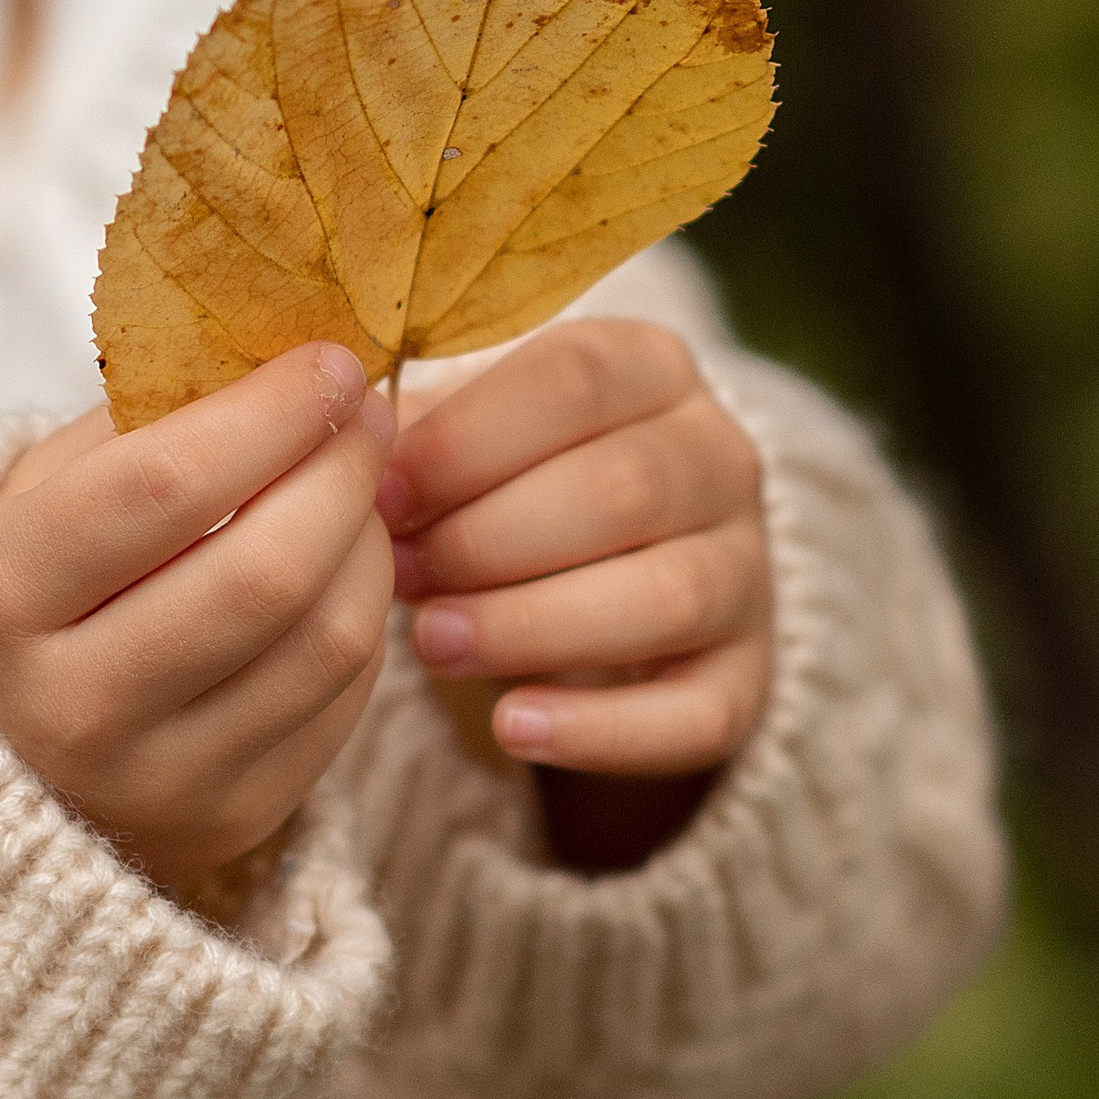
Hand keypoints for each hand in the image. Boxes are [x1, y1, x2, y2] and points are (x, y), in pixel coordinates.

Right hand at [0, 342, 397, 898]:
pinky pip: (346, 698)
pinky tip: (342, 568)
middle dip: (342, 471)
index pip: (164, 485)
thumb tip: (286, 359)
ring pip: (327, 639)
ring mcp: (158, 780)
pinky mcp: (234, 818)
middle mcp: (70, 708)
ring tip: (356, 488)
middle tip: (369, 414)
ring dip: (369, 541)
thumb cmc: (31, 595)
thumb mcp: (36, 496)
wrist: (2, 769)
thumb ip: (142, 423)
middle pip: (265, 571)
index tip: (328, 360)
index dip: (269, 411)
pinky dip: (364, 613)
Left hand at [378, 317, 770, 785]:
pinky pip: (697, 713)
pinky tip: (511, 727)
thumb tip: (350, 453)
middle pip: (621, 489)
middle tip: (397, 577)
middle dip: (489, 539)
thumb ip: (425, 435)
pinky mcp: (748, 678)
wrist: (614, 584)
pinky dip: (602, 730)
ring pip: (665, 596)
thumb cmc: (513, 486)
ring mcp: (748, 572)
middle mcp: (721, 459)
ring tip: (433, 645)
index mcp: (653, 369)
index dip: (467, 440)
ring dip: (533, 626)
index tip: (381, 493)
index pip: (574, 379)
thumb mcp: (477, 435)